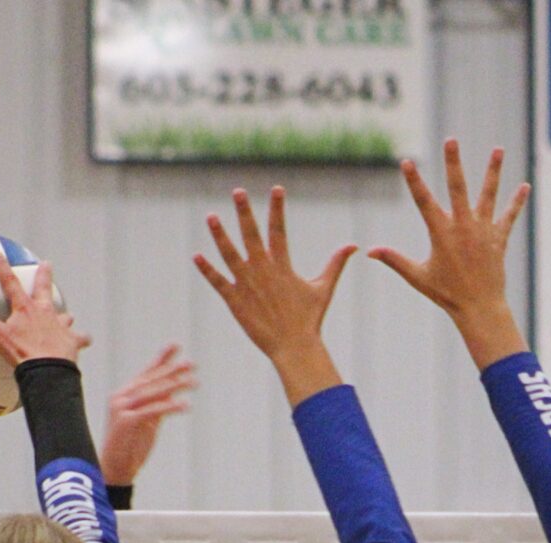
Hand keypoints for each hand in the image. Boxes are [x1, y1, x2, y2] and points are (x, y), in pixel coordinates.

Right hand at [0, 255, 90, 366]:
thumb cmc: (20, 353)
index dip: (2, 268)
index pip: (10, 283)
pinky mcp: (71, 340)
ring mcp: (60, 325)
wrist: (46, 370)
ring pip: (64, 315)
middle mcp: (44, 312)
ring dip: (64, 314)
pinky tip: (85, 339)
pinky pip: (80, 338)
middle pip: (43, 289)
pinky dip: (82, 338)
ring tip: (68, 314)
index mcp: (25, 308)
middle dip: (44, 275)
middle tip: (46, 264)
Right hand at [102, 345, 195, 485]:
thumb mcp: (147, 423)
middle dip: (173, 370)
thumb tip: (173, 394)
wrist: (114, 470)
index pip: (146, 373)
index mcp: (124, 395)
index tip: (176, 346)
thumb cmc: (130, 448)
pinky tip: (184, 404)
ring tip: (193, 381)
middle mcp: (121, 397)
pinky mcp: (125, 421)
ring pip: (152, 392)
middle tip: (192, 363)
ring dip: (175, 385)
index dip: (162, 359)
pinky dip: (169, 406)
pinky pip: (151, 410)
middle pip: (151, 380)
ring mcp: (121, 408)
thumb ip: (157, 406)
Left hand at [195, 187, 355, 404]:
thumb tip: (354, 246)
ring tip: (211, 217)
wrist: (294, 347)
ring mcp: (247, 285)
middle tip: (238, 191)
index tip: (276, 189)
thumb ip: (335, 264)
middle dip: (244, 212)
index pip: (279, 230)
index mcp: (282, 266)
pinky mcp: (235, 301)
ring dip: (219, 235)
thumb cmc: (309, 319)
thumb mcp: (324, 288)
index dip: (277, 208)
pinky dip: (207, 270)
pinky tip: (196, 256)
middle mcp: (263, 271)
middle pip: (250, 235)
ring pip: (230, 254)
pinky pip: (218, 282)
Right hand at [368, 139, 530, 368]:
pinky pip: (509, 216)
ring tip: (498, 149)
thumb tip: (369, 252)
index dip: (414, 181)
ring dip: (493, 171)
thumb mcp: (418, 276)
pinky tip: (525, 186)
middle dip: (453, 163)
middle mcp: (463, 227)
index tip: (407, 161)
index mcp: (442, 234)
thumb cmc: (446, 294)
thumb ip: (395, 260)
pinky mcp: (498, 239)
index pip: (424, 201)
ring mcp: (483, 231)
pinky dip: (517, 202)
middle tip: (451, 140)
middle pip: (458, 188)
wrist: (479, 308)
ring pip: (488, 195)